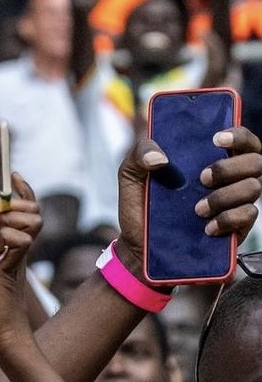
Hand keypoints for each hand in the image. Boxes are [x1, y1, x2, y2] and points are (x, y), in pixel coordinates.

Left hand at [0, 174, 41, 361]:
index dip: (22, 191)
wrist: (2, 341)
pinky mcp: (11, 273)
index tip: (13, 173)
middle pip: (34, 211)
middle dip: (17, 202)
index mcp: (15, 252)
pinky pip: (21, 243)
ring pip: (33, 221)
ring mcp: (18, 261)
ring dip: (12, 219)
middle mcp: (21, 253)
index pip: (26, 213)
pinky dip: (9, 237)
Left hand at [118, 126, 261, 276]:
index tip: (216, 139)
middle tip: (202, 178)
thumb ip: (139, 153)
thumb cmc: (141, 206)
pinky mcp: (237, 226)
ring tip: (197, 209)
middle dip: (229, 167)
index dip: (238, 135)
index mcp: (213, 158)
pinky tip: (207, 227)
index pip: (242, 139)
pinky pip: (248, 215)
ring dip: (225, 196)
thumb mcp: (132, 176)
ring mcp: (237, 202)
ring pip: (253, 187)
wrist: (137, 247)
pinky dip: (228, 219)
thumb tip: (159, 157)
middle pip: (255, 161)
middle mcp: (232, 177)